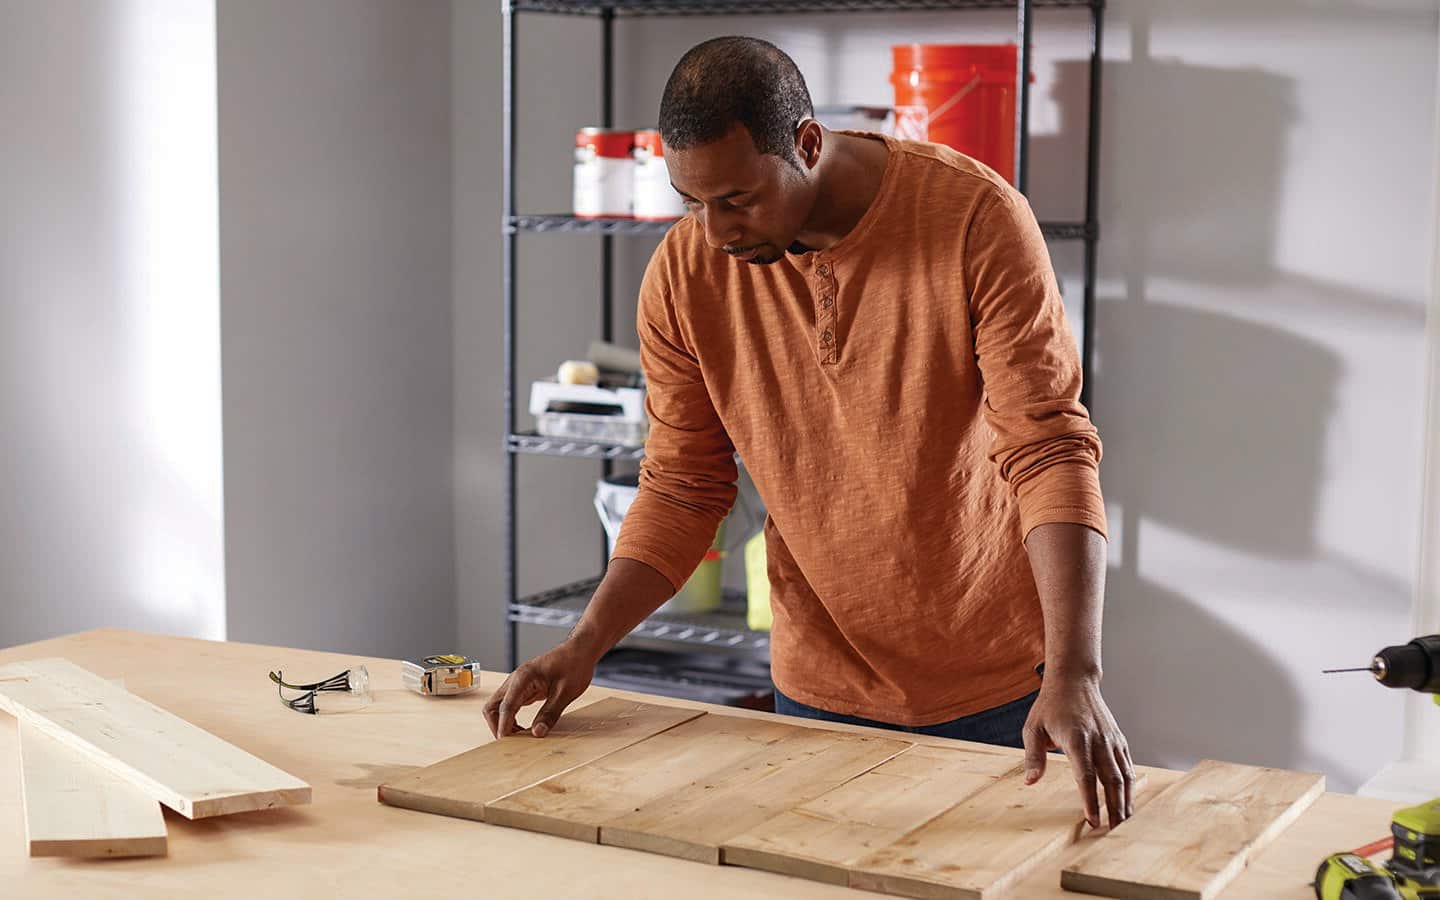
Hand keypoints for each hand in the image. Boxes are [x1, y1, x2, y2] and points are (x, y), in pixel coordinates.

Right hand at [482, 638, 599, 739]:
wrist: (580, 650)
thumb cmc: (574, 665)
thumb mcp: (565, 692)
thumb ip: (550, 713)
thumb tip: (537, 733)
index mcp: (523, 677)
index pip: (506, 706)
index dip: (503, 726)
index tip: (505, 743)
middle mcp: (516, 680)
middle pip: (493, 706)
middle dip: (497, 725)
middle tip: (510, 743)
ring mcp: (518, 684)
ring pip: (499, 707)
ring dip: (504, 723)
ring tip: (519, 739)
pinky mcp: (524, 688)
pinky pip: (511, 706)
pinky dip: (512, 719)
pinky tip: (524, 729)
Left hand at [1021, 674, 1134, 828]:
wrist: (1074, 681)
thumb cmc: (1050, 706)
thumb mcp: (1033, 728)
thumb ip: (1033, 756)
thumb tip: (1030, 782)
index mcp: (1077, 739)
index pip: (1086, 775)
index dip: (1090, 800)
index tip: (1092, 820)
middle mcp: (1099, 740)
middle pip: (1111, 780)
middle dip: (1114, 808)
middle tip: (1114, 832)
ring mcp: (1112, 740)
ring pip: (1123, 775)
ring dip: (1125, 800)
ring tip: (1124, 822)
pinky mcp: (1119, 739)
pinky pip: (1127, 766)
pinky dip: (1130, 785)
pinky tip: (1128, 800)